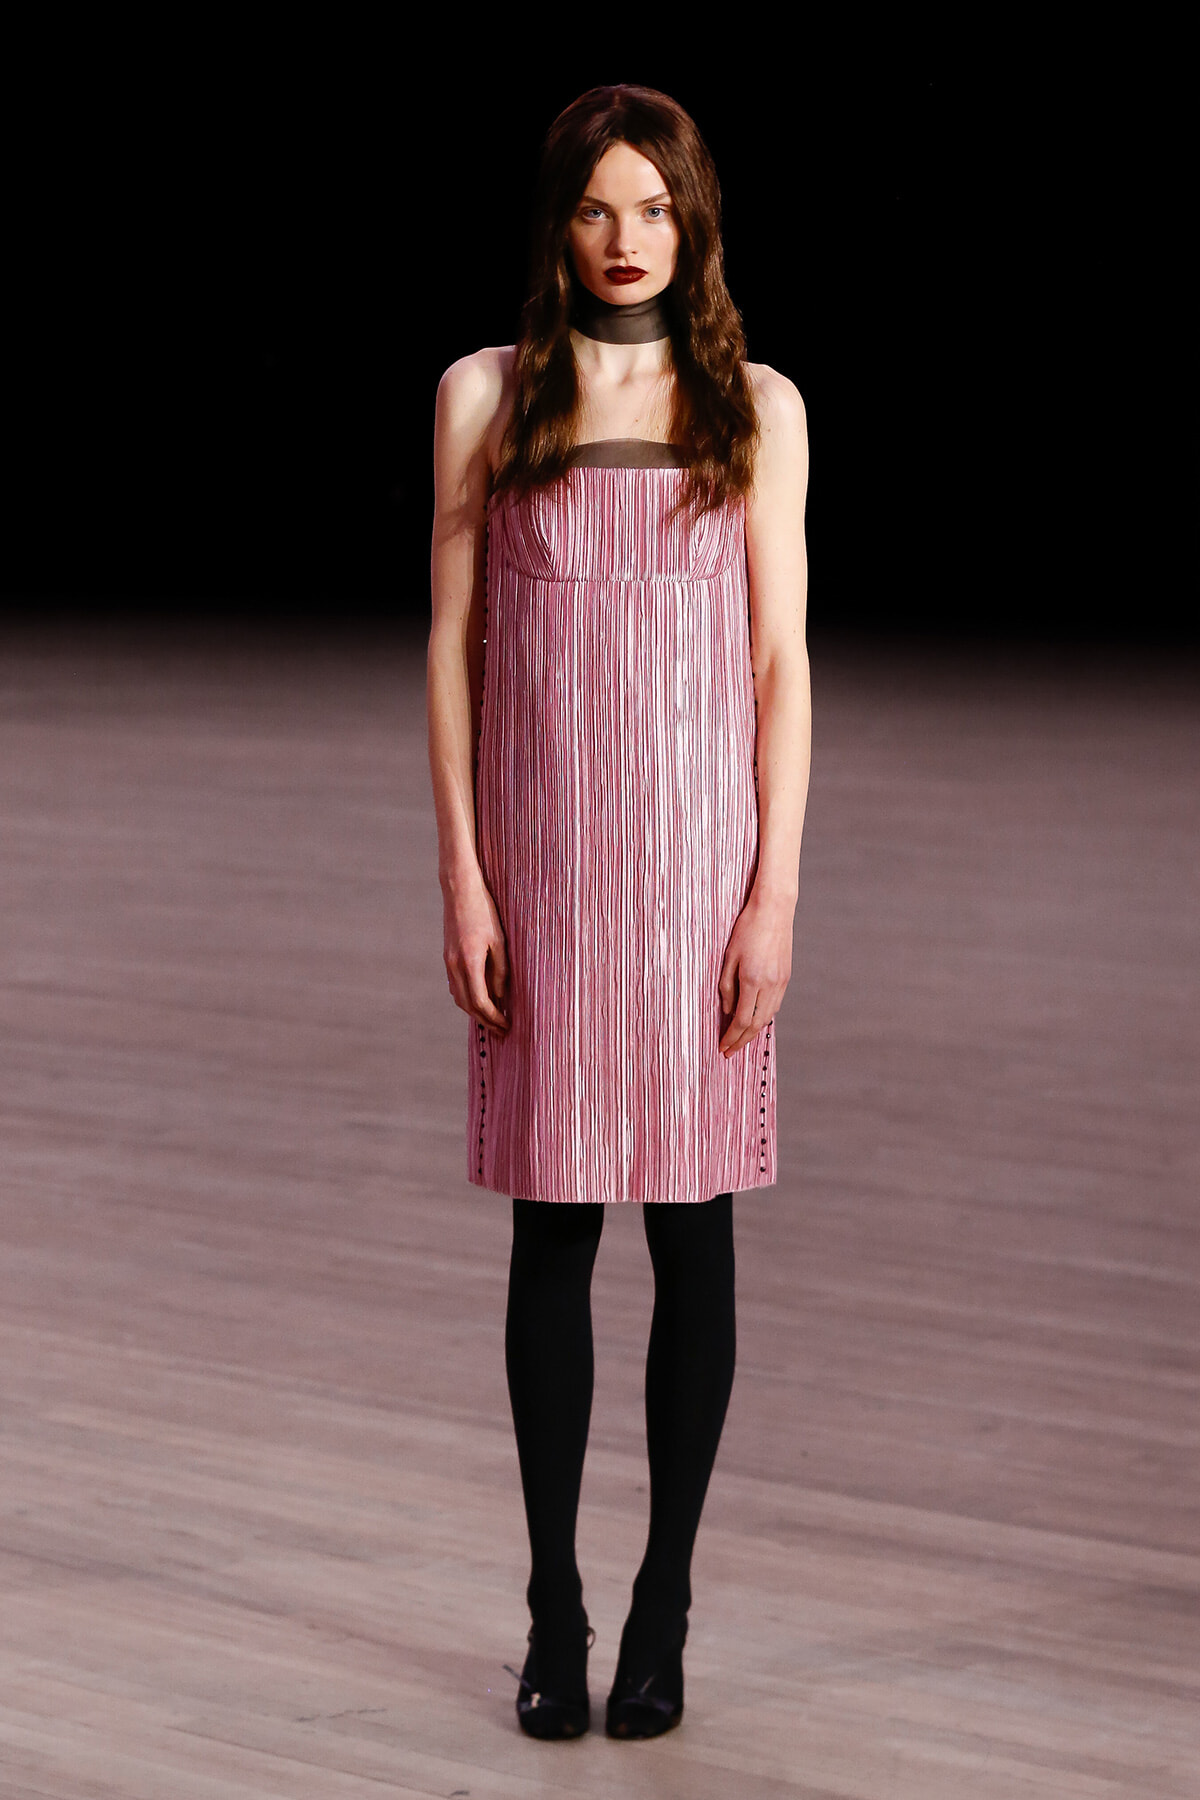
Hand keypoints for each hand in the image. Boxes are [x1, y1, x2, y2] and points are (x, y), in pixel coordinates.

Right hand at [443, 869, 510, 1034]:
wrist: (459, 891)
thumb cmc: (484, 912)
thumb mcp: (499, 942)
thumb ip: (500, 971)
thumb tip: (500, 997)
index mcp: (469, 962)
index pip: (481, 1002)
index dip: (494, 1018)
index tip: (506, 1026)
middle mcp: (454, 966)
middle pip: (467, 1005)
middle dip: (484, 1020)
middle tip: (501, 1030)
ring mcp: (448, 961)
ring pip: (458, 997)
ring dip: (474, 1011)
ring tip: (492, 1018)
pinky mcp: (447, 956)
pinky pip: (455, 985)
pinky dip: (466, 997)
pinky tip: (479, 998)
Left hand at [717, 887, 793, 1056]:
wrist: (774, 910)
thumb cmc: (746, 929)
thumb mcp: (728, 957)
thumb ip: (727, 987)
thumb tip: (729, 1012)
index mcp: (752, 980)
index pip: (742, 1020)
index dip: (731, 1037)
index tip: (722, 1048)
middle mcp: (770, 985)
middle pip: (757, 1024)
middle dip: (742, 1041)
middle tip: (730, 1052)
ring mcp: (781, 982)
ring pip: (768, 1017)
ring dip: (754, 1032)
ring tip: (740, 1040)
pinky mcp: (786, 976)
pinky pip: (774, 1005)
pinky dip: (764, 1017)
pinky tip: (755, 1020)